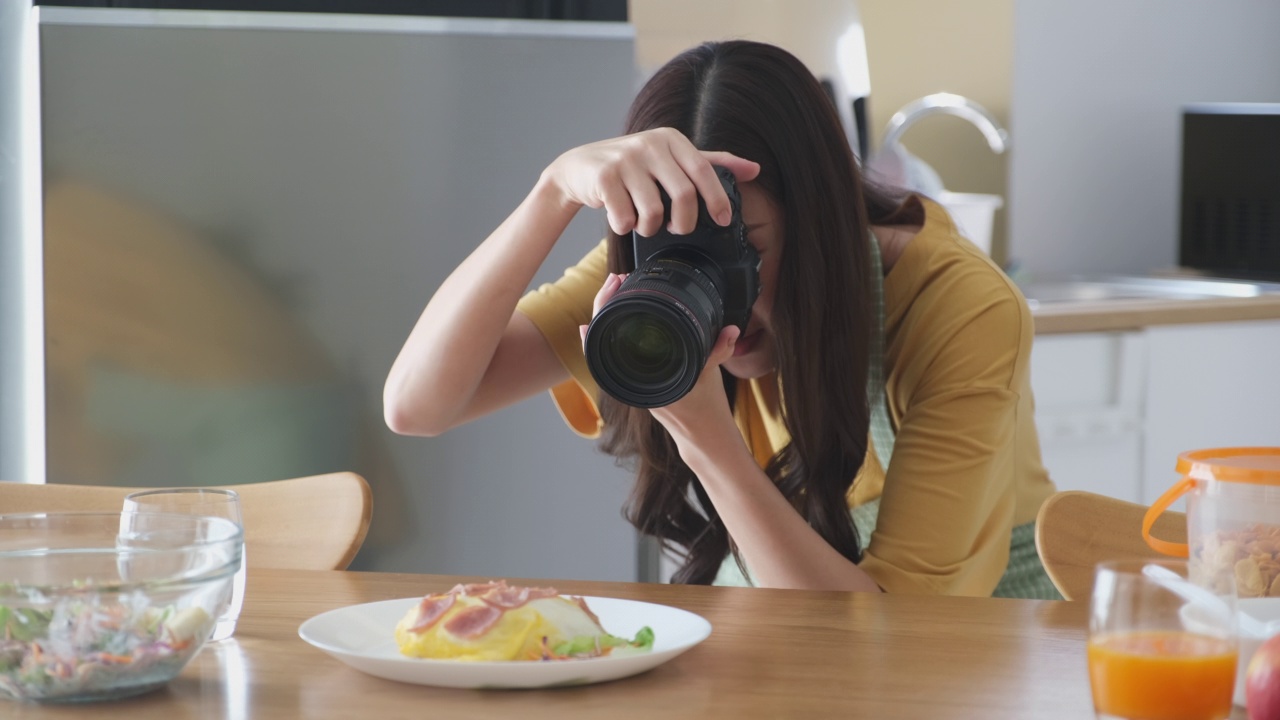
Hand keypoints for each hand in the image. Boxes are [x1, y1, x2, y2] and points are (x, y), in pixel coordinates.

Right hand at [543, 127, 758, 236]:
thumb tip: (753, 170)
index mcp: (671, 139)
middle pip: (684, 195)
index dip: (717, 199)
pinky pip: (625, 216)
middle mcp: (650, 144)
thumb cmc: (632, 167)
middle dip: (684, 222)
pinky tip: (621, 220)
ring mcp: (625, 159)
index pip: (704, 171)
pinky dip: (625, 227)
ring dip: (650, 228)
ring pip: (653, 211)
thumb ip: (710, 163)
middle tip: (678, 229)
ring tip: (644, 225)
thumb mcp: (670, 158)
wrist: (579, 168)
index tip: (722, 220)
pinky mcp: (603, 176)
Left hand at [580, 273, 742, 448]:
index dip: (604, 312)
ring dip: (610, 314)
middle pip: (601, 337)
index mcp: (639, 382)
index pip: (605, 343)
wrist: (704, 433)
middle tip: (615, 279)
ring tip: (617, 287)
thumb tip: (731, 331)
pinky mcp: (638, 376)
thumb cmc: (704, 408)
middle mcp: (630, 381)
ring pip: (608, 342)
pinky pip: (620, 348)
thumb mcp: (710, 375)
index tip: (610, 290)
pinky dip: (618, 327)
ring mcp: (632, 379)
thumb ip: (718, 351)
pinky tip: (618, 308)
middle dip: (605, 304)